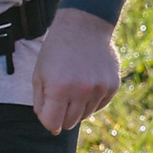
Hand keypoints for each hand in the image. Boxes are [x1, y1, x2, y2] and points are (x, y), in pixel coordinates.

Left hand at [31, 6, 119, 134]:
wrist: (84, 25)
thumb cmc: (56, 50)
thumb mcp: (39, 74)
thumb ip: (41, 103)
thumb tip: (51, 127)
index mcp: (59, 88)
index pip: (52, 123)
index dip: (48, 121)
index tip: (48, 113)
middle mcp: (81, 91)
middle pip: (69, 123)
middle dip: (62, 115)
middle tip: (61, 95)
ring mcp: (99, 88)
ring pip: (85, 115)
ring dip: (77, 106)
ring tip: (74, 84)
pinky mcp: (112, 85)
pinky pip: (99, 105)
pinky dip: (92, 100)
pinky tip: (87, 82)